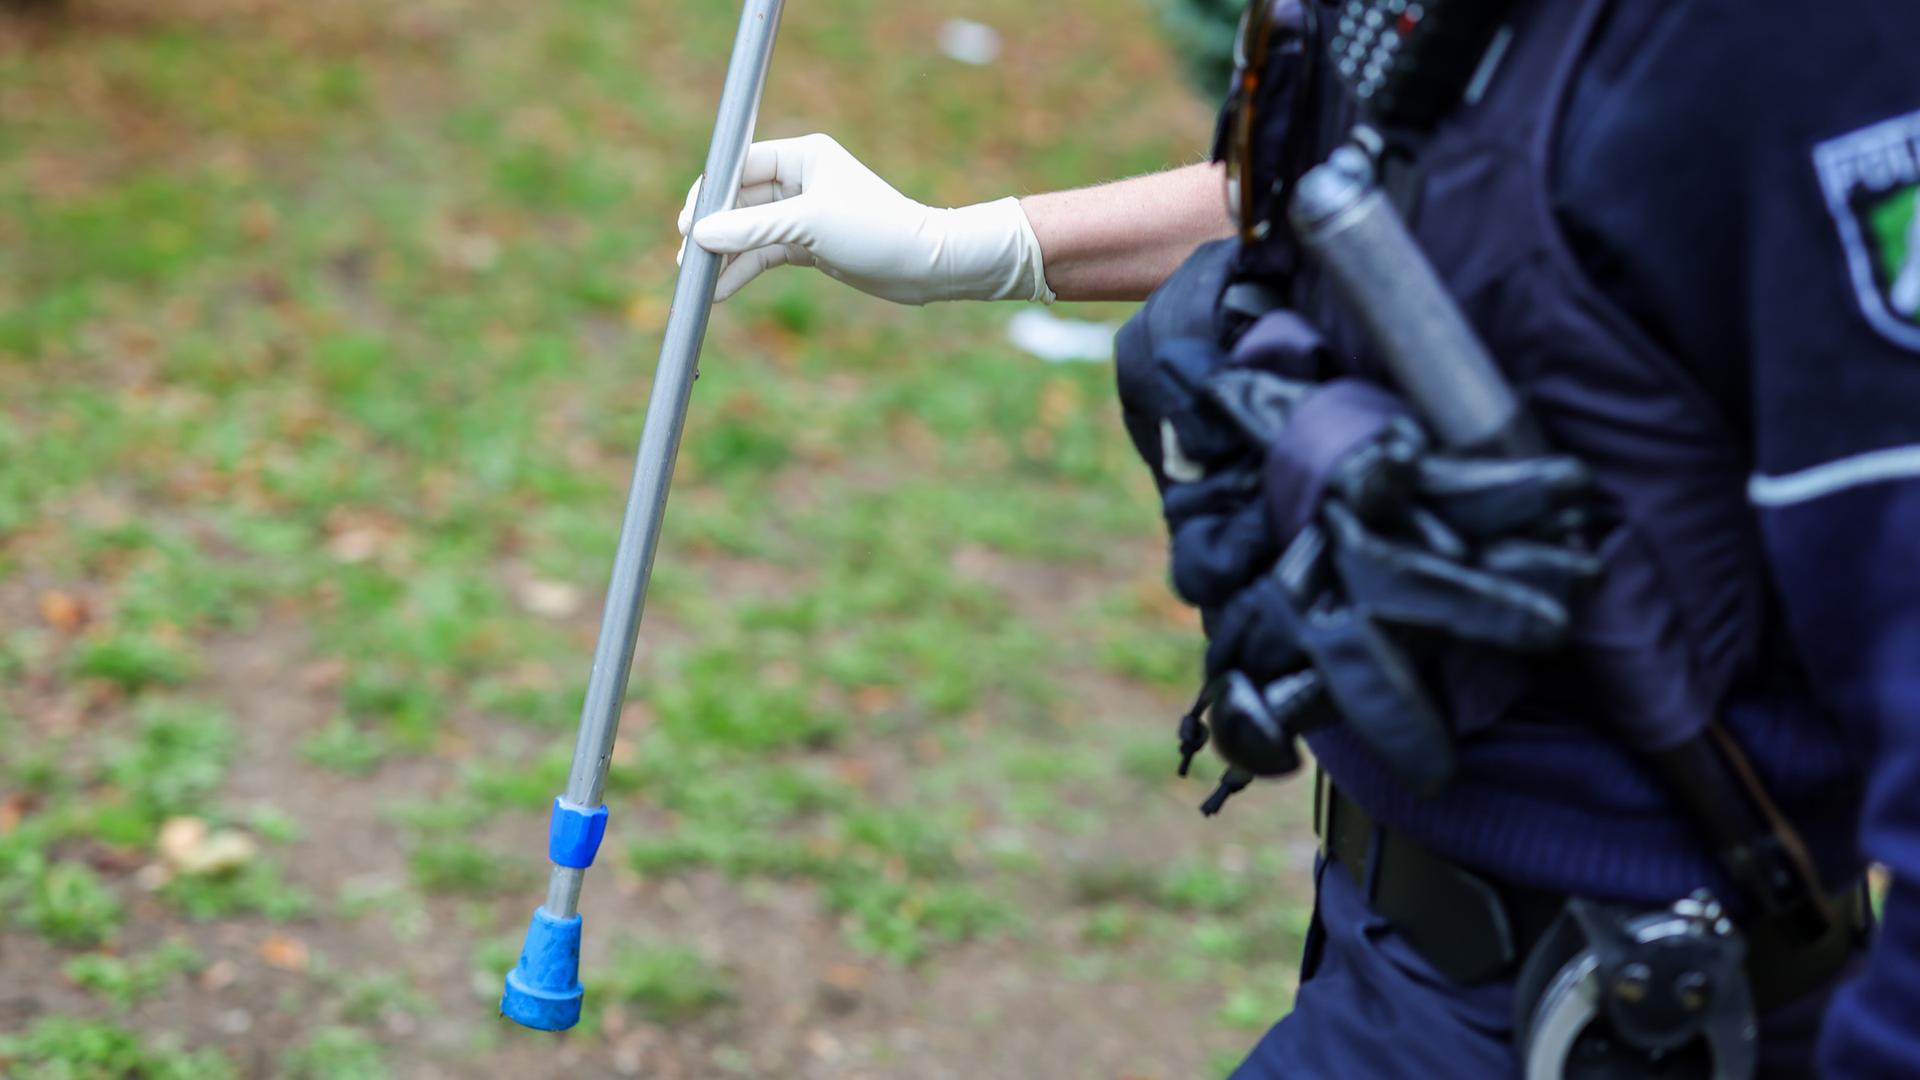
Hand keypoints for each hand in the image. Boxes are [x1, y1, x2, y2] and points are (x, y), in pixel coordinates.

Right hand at [677, 133, 1052, 304]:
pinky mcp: (809, 244)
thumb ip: (752, 228)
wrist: (925, 266)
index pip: (739, 165)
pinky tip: (721, 291)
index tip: (686, 222)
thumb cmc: (876, 231)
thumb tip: (700, 233)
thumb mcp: (809, 225)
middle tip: (686, 259)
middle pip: (739, 201)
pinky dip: (744, 270)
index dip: (710, 193)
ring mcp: (803, 213)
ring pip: (750, 232)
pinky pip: (765, 254)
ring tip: (698, 282)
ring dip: (725, 255)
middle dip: (713, 230)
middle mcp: (801, 180)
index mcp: (803, 156)